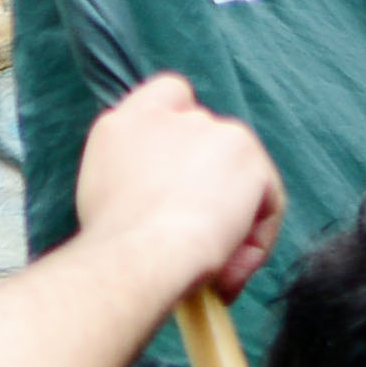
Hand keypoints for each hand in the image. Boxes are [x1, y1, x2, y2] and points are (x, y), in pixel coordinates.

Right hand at [72, 74, 282, 301]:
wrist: (140, 253)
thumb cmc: (110, 245)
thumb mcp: (99, 198)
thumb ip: (132, 177)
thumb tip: (164, 201)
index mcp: (124, 125)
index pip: (168, 95)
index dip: (184, 126)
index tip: (185, 169)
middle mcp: (171, 117)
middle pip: (212, 141)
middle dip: (214, 186)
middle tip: (200, 237)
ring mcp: (213, 131)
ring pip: (242, 176)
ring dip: (235, 219)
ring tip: (214, 269)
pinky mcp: (248, 156)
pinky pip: (266, 202)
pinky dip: (254, 241)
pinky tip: (227, 272)